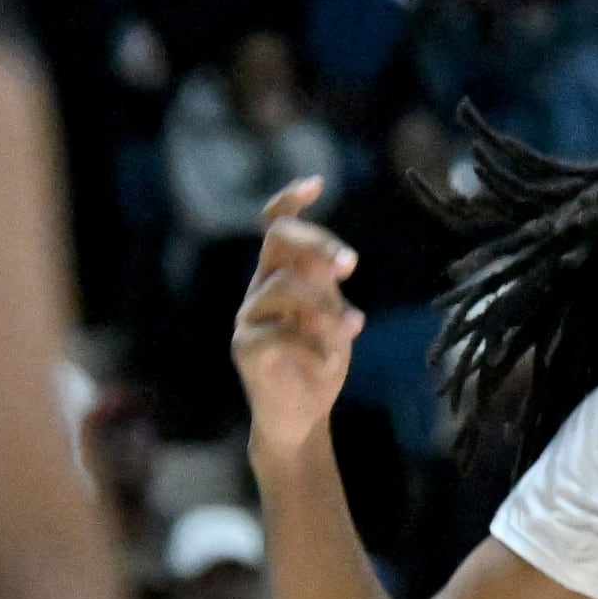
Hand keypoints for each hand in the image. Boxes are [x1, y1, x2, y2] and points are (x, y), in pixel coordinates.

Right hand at [232, 178, 359, 463]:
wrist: (302, 415)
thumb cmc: (319, 359)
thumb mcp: (333, 315)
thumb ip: (329, 288)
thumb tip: (338, 264)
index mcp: (284, 275)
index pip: (276, 227)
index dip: (290, 202)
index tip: (316, 183)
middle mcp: (261, 289)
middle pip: (277, 241)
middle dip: (316, 243)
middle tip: (350, 266)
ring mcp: (249, 318)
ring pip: (282, 287)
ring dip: (323, 306)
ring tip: (350, 329)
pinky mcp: (247, 350)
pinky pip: (278, 334)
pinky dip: (312, 343)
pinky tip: (330, 358)